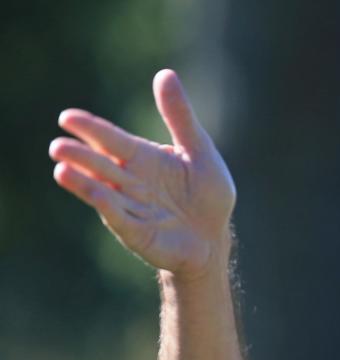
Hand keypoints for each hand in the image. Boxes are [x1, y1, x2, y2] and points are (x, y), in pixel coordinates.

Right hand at [50, 69, 235, 279]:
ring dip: (83, 182)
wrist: (214, 239)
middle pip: (101, 165)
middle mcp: (129, 181)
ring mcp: (130, 207)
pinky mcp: (136, 232)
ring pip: (102, 191)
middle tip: (59, 146)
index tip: (68, 118)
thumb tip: (165, 74)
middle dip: (80, 156)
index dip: (92, 130)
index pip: (112, 140)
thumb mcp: (200, 152)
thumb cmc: (206, 195)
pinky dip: (107, 206)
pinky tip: (95, 195)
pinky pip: (120, 218)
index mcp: (142, 158)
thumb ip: (180, 118)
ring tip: (62, 170)